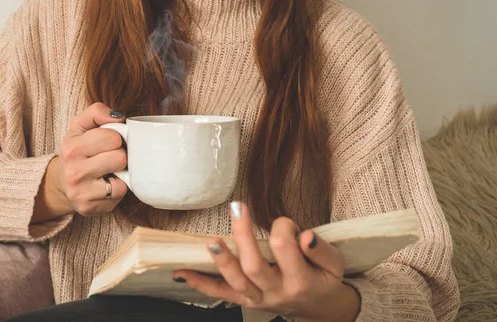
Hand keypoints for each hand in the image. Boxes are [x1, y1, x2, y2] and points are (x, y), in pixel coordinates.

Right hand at [56, 102, 128, 215]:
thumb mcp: (80, 126)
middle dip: (119, 155)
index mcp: (71, 148)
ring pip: (123, 177)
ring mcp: (81, 193)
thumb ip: (97, 112)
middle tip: (108, 157)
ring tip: (108, 170)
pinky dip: (117, 188)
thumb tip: (119, 117)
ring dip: (120, 172)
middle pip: (120, 157)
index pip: (112, 137)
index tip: (107, 143)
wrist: (62, 183)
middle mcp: (74, 172)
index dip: (115, 138)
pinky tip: (106, 184)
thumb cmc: (77, 151)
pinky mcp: (90, 208)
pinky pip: (120, 194)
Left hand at [173, 202, 360, 321]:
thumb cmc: (324, 280)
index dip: (283, 227)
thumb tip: (305, 235)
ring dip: (221, 260)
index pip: (284, 247)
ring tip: (212, 240)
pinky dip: (200, 284)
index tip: (285, 222)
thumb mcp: (335, 265)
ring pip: (235, 281)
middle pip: (254, 265)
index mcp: (300, 280)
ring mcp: (258, 298)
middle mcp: (276, 291)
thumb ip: (321, 250)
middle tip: (237, 208)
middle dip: (243, 235)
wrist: (320, 310)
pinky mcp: (245, 301)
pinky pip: (220, 294)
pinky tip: (182, 273)